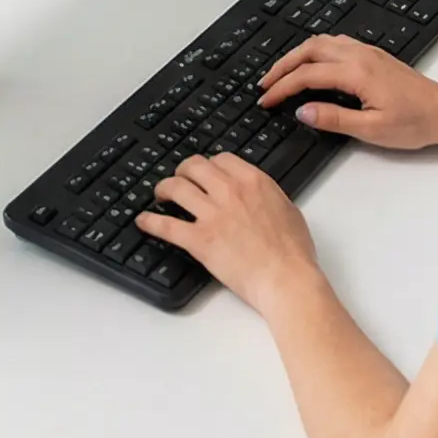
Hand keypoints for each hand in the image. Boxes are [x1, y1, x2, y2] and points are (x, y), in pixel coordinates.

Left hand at [137, 153, 319, 315]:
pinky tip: (143, 221)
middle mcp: (229, 190)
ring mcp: (212, 214)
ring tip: (160, 194)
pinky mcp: (199, 240)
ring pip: (176, 188)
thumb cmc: (293, 251)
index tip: (205, 172)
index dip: (209, 165)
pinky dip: (151, 222)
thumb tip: (257, 196)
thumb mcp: (287, 208)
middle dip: (183, 170)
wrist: (286, 278)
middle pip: (194, 166)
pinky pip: (167, 226)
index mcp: (252, 180)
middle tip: (179, 178)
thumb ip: (266, 195)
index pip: (220, 159)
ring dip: (164, 188)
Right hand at [257, 34, 437, 149]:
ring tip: (281, 74)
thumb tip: (302, 111)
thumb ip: (334, 119)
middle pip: (309, 50)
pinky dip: (314, 50)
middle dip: (282, 65)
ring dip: (297, 55)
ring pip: (321, 42)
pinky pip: (335, 43)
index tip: (266, 100)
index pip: (307, 75)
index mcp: (356, 72)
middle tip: (265, 84)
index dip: (282, 87)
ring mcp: (367, 51)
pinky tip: (312, 64)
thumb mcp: (372, 130)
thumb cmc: (414, 123)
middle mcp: (359, 55)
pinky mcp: (373, 54)